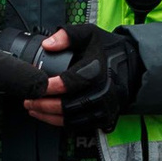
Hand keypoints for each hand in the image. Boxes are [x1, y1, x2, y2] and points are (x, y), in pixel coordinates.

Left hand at [24, 24, 141, 131]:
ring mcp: (103, 108)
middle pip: (66, 106)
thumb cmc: (108, 51)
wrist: (133, 67)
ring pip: (70, 119)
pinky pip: (78, 126)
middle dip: (43, 105)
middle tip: (28, 100)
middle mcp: (101, 92)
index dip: (48, 87)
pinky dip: (60, 123)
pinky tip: (48, 116)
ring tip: (33, 108)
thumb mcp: (89, 34)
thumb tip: (48, 44)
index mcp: (96, 71)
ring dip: (48, 116)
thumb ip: (67, 35)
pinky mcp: (104, 118)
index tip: (35, 86)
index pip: (68, 84)